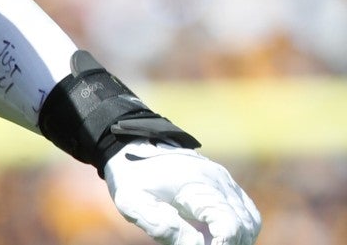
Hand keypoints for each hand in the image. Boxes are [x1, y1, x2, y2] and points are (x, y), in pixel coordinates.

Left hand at [103, 141, 260, 244]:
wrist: (131, 147)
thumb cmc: (131, 176)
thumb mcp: (133, 202)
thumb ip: (162, 225)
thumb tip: (196, 244)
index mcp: (199, 184)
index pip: (230, 224)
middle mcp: (220, 181)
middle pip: (244, 226)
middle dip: (227, 244)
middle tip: (200, 244)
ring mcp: (226, 182)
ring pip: (250, 222)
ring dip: (235, 239)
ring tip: (208, 242)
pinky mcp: (225, 187)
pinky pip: (245, 214)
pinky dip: (237, 230)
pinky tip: (214, 237)